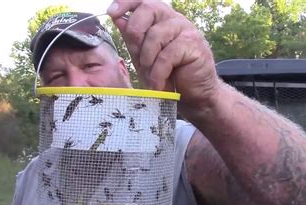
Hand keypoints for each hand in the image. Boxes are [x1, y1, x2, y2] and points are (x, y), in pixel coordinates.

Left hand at [107, 0, 221, 111]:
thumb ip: (132, 38)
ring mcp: (186, 30)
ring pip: (155, 35)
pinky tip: (158, 84)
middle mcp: (174, 19)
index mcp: (161, 18)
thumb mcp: (143, 57)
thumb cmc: (168, 75)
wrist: (193, 94)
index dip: (125, 2)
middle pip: (148, 9)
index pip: (142, 1)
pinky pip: (167, 55)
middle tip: (136, 56)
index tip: (112, 13)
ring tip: (150, 77)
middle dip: (135, 34)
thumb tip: (118, 19)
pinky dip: (158, 73)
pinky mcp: (193, 45)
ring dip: (147, 60)